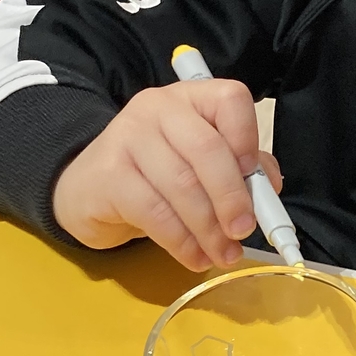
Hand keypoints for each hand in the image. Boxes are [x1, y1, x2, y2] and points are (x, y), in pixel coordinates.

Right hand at [51, 80, 282, 263]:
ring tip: (223, 255)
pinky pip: (155, 213)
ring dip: (209, 229)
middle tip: (243, 231)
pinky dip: (181, 242)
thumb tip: (269, 188)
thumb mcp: (199, 163)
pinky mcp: (108, 174)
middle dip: (231, 197)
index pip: (230, 99)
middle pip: (207, 149)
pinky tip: (194, 257)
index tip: (253, 176)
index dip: (248, 137)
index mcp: (192, 98)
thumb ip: (241, 168)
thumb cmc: (154, 174)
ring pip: (182, 186)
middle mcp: (159, 108)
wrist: (87, 188)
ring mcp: (128, 136)